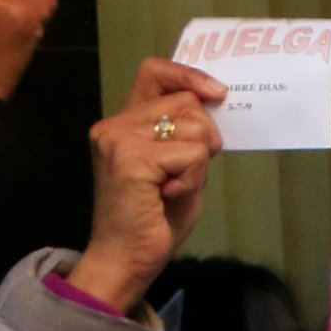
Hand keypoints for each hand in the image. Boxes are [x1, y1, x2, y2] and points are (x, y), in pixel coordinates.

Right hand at [67, 60, 222, 312]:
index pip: (155, 72)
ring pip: (195, 126)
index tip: (216, 93)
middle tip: (184, 171)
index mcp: (124, 123)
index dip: (189, 75)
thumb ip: (187, 131)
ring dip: (198, 161)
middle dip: (205, 135)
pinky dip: (192, 178)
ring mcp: (118, 140)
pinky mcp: (130, 160)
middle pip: (188, 101)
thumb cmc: (156, 214)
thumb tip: (215, 99)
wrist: (126, 258)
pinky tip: (167, 195)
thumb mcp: (178, 162)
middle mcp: (114, 125)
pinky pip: (192, 154)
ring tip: (170, 186)